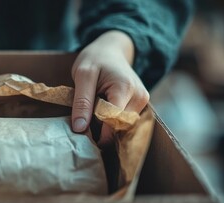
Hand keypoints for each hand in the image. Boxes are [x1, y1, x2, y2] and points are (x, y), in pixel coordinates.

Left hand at [71, 30, 149, 144]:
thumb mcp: (82, 75)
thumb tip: (80, 129)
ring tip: (92, 113)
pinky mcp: (140, 105)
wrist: (111, 49)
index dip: (97, 131)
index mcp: (125, 88)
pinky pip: (125, 121)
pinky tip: (101, 113)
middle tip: (83, 123)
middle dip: (101, 130)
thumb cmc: (95, 59)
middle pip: (119, 126)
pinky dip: (111, 121)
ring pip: (122, 126)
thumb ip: (81, 102)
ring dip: (106, 126)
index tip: (81, 131)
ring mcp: (143, 102)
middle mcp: (140, 97)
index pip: (113, 121)